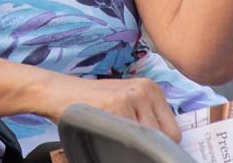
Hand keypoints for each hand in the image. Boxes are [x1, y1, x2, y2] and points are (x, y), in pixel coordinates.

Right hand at [53, 77, 181, 141]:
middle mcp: (145, 89)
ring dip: (132, 144)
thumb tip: (166, 144)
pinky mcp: (117, 105)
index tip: (146, 146)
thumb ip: (145, 117)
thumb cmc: (91, 102)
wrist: (59, 92)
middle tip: (125, 140)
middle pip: (165, 136)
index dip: (161, 144)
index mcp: (151, 88)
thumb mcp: (124, 101)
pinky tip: (104, 132)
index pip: (173, 130)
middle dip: (148, 145)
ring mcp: (132, 96)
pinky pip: (130, 139)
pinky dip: (118, 143)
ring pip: (148, 140)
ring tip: (112, 133)